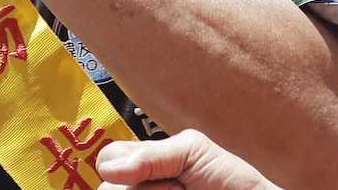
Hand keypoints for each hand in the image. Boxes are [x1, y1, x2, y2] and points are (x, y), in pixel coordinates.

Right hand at [95, 131, 282, 189]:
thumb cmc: (230, 181)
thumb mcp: (191, 151)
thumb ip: (150, 154)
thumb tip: (109, 167)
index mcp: (142, 164)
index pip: (107, 161)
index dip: (124, 167)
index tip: (157, 174)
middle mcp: (140, 185)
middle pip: (110, 188)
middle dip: (144, 187)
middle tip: (178, 189)